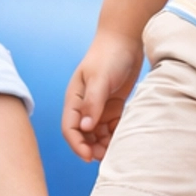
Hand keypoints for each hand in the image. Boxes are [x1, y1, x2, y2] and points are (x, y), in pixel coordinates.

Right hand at [63, 27, 144, 160]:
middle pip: (83, 134)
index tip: (89, 156)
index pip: (70, 128)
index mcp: (74, 98)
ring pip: (98, 133)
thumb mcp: (99, 78)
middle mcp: (84, 105)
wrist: (126, 38)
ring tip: (114, 150)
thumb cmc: (109, 55)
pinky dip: (115, 135)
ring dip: (103, 143)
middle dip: (91, 147)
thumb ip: (92, 103)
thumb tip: (85, 128)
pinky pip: (112, 126)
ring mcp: (99, 106)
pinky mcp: (113, 105)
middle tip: (105, 156)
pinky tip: (122, 138)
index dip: (77, 144)